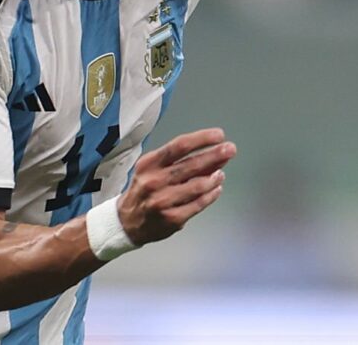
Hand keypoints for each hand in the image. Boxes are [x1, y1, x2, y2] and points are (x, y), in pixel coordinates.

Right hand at [117, 128, 235, 246]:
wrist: (127, 221)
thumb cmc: (145, 190)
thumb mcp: (155, 170)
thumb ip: (183, 162)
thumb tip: (215, 154)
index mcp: (149, 164)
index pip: (179, 146)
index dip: (201, 139)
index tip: (218, 135)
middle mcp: (154, 181)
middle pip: (191, 164)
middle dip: (215, 155)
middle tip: (230, 149)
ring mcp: (163, 201)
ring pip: (198, 186)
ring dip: (214, 178)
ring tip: (221, 173)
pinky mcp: (172, 218)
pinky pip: (199, 204)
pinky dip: (211, 195)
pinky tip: (216, 189)